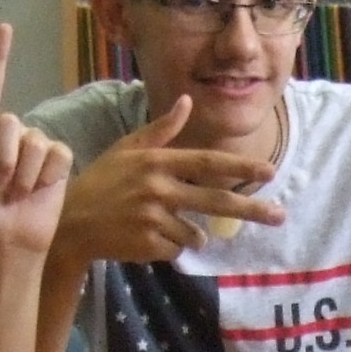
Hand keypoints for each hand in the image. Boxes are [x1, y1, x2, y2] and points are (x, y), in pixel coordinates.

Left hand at [0, 26, 71, 257]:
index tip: (3, 27)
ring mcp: (35, 146)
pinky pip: (55, 155)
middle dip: (2, 160)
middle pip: (9, 121)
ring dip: (23, 175)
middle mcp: (9, 133)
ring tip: (16, 193)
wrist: (4, 241)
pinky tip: (37, 191)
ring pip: (33, 142)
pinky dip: (45, 178)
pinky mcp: (58, 160)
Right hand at [53, 95, 286, 262]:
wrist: (70, 222)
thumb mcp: (128, 149)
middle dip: (251, 209)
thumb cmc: (102, 181)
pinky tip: (145, 236)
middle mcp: (158, 189)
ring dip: (190, 234)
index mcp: (156, 162)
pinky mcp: (147, 245)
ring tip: (160, 223)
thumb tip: (187, 101)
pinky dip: (168, 246)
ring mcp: (153, 219)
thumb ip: (162, 129)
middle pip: (215, 201)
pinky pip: (175, 249)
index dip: (240, 168)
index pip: (207, 164)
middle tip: (279, 215)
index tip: (269, 172)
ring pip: (194, 234)